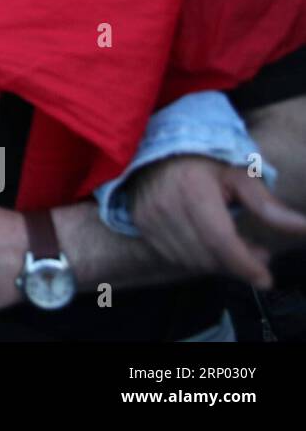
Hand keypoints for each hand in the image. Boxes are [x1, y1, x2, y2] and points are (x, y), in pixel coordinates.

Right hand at [129, 155, 305, 289]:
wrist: (154, 152)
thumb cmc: (203, 161)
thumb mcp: (239, 175)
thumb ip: (267, 205)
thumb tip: (302, 227)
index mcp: (194, 191)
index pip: (220, 240)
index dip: (244, 264)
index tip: (265, 279)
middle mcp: (167, 208)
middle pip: (208, 255)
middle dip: (237, 264)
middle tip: (259, 253)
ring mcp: (150, 219)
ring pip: (192, 260)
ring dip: (218, 263)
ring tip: (235, 247)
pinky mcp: (142, 226)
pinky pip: (175, 256)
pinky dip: (197, 257)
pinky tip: (209, 244)